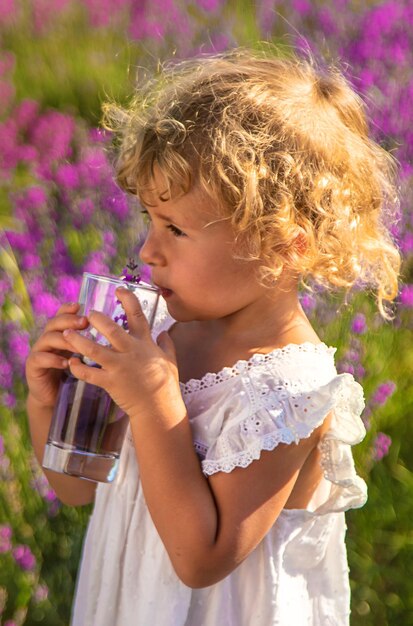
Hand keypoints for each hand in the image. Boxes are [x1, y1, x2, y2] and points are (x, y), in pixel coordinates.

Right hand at [25, 303, 88, 407]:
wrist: (52, 397)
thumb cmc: (70, 373)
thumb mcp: (80, 355)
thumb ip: (88, 342)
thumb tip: (112, 330)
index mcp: (59, 334)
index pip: (61, 316)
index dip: (68, 309)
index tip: (80, 306)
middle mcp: (47, 339)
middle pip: (54, 323)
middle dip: (69, 321)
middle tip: (84, 322)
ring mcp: (39, 351)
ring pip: (48, 339)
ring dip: (64, 340)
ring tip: (79, 346)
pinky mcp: (33, 366)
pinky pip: (40, 358)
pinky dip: (53, 359)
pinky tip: (66, 363)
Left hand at [63, 288, 181, 418]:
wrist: (159, 408)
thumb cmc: (166, 384)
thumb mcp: (171, 360)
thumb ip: (166, 344)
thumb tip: (164, 332)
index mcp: (145, 343)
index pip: (137, 315)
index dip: (127, 300)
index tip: (118, 289)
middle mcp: (131, 351)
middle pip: (112, 330)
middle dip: (97, 319)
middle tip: (87, 314)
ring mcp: (120, 367)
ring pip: (95, 350)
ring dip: (79, 341)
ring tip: (67, 334)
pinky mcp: (111, 382)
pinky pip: (90, 374)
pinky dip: (78, 368)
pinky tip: (71, 363)